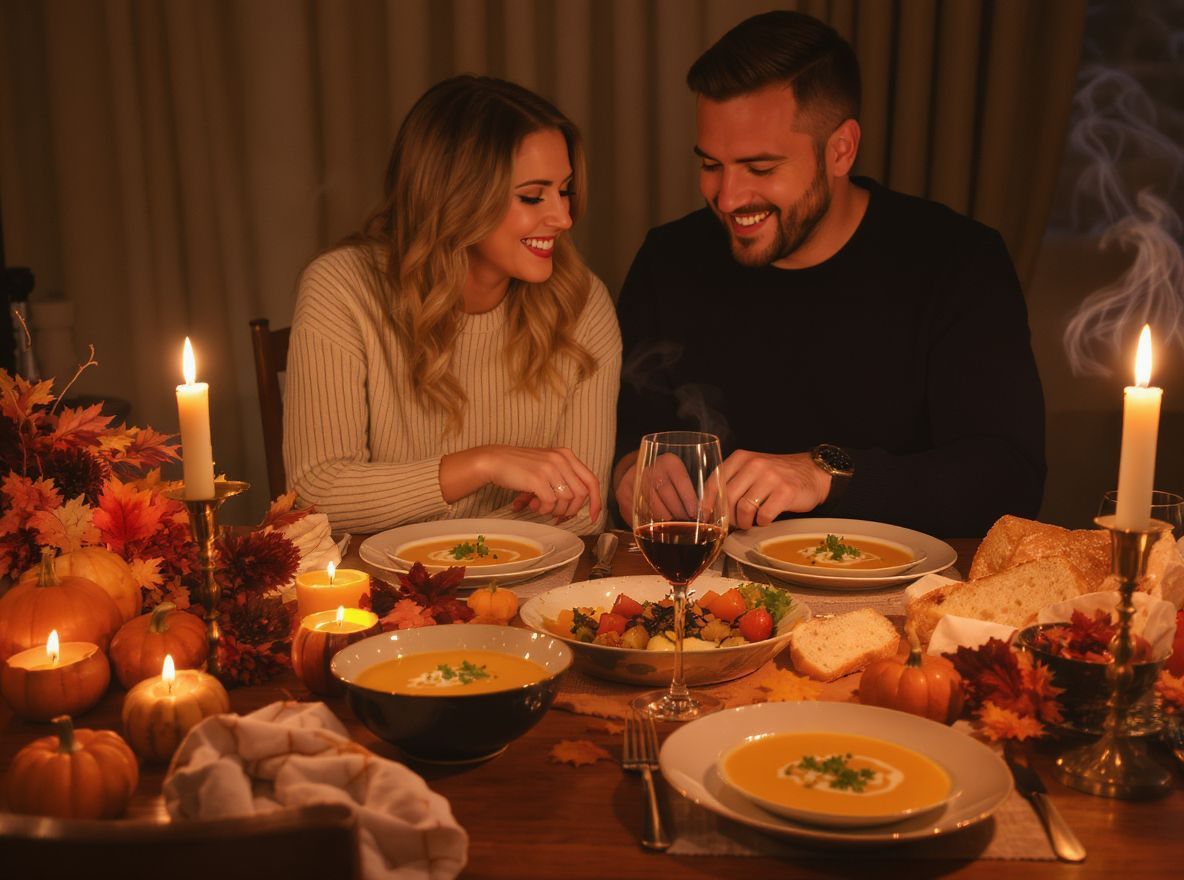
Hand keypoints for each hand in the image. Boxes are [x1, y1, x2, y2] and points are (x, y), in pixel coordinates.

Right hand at [441, 445, 600, 522]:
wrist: (494, 460)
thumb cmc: (520, 467)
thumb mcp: (546, 467)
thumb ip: (563, 482)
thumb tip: (573, 510)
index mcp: (566, 455)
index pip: (591, 480)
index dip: (596, 501)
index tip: (594, 516)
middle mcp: (561, 459)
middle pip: (581, 494)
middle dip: (571, 510)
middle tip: (557, 515)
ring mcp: (550, 468)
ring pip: (566, 500)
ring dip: (554, 510)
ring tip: (539, 507)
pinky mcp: (538, 478)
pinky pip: (550, 503)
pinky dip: (543, 509)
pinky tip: (532, 505)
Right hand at [615, 451, 700, 523]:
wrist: (639, 473)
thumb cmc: (669, 480)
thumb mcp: (681, 477)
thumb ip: (694, 490)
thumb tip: (709, 514)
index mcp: (668, 461)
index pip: (680, 479)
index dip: (689, 499)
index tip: (696, 514)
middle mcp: (649, 467)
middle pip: (666, 495)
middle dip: (679, 513)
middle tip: (687, 525)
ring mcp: (634, 480)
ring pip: (652, 507)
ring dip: (665, 522)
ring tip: (675, 530)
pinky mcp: (622, 494)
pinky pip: (638, 514)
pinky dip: (649, 525)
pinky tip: (657, 530)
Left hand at [718, 450, 831, 528]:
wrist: (813, 472)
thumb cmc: (777, 475)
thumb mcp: (752, 469)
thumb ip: (733, 481)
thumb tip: (710, 508)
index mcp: (742, 458)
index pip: (715, 481)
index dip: (707, 503)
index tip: (705, 516)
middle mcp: (755, 464)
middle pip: (728, 497)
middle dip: (728, 516)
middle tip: (733, 523)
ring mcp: (771, 477)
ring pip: (744, 508)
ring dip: (744, 521)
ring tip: (750, 522)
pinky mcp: (786, 491)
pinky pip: (764, 515)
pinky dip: (762, 522)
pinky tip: (765, 519)